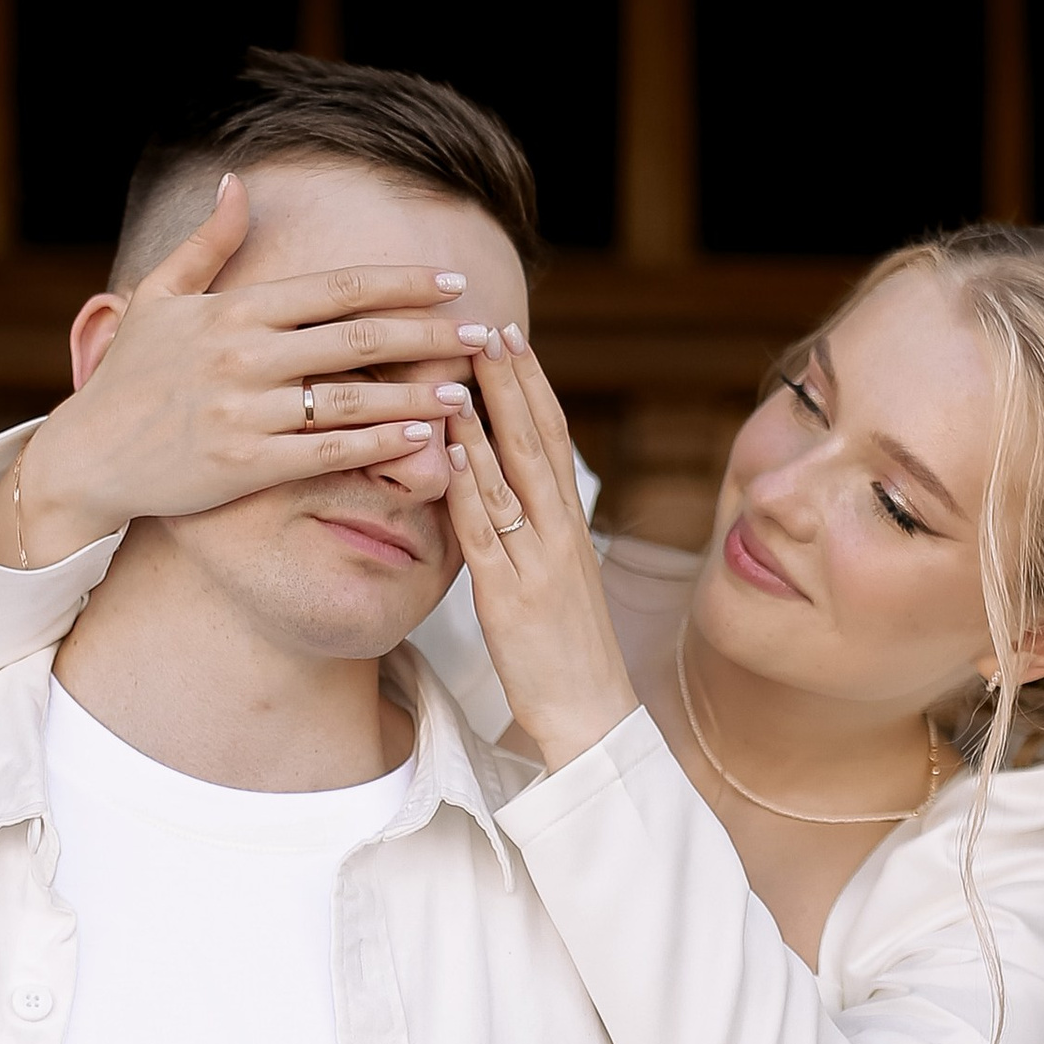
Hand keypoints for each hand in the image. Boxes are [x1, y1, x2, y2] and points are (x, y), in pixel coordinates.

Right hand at [0, 173, 482, 565]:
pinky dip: (379, 446)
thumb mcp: (158, 298)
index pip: (336, 289)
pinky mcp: (244, 466)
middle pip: (358, 340)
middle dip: (428, 335)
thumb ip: (207, 244)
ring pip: (352, 401)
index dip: (400, 284)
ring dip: (417, 396)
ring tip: (465, 393)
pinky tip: (421, 440)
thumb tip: (238, 184)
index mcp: (233, 311)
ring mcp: (245, 413)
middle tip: (482, 333)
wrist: (87, 457)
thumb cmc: (128, 377)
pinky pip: (328, 454)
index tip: (450, 282)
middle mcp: (243, 357)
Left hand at [445, 329, 639, 771]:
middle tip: (492, 327)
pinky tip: (450, 455)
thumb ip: (533, 532)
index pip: (553, 440)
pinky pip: (485, 537)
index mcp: (571, 527)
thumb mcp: (555, 580)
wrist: (592, 715)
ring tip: (460, 373)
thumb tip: (502, 486)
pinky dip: (468, 492)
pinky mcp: (510, 601)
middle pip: (536, 445)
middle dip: (513, 384)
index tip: (513, 339)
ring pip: (510, 481)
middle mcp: (560, 536)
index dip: (533, 386)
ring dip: (484, 424)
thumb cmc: (568, 653)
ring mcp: (537, 565)